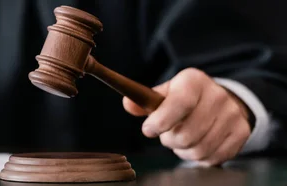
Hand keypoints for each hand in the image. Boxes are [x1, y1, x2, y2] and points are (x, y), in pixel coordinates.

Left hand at [123, 68, 250, 165]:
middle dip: (170, 140)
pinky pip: (213, 157)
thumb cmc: (183, 99)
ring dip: (183, 150)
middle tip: (167, 135)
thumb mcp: (164, 94)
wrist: (220, 100)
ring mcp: (232, 114)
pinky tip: (196, 145)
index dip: (161, 121)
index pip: (179, 103)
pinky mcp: (241, 132)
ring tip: (181, 140)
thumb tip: (128, 104)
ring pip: (199, 149)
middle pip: (188, 133)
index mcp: (194, 81)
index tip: (149, 130)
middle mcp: (217, 95)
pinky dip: (199, 157)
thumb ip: (144, 101)